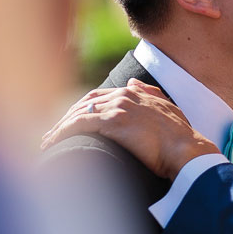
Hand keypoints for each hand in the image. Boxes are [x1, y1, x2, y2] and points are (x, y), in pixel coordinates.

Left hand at [42, 78, 219, 179]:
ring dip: (59, 127)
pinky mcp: (113, 122)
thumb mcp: (167, 109)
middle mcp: (124, 95)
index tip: (69, 123)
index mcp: (134, 92)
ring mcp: (118, 107)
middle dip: (65, 118)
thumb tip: (132, 83)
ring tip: (46, 143)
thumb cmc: (180, 137)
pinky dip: (61, 133)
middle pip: (83, 103)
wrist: (186, 150)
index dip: (80, 109)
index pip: (97, 96)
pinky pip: (78, 124)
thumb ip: (149, 94)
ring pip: (78, 113)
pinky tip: (51, 143)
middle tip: (51, 135)